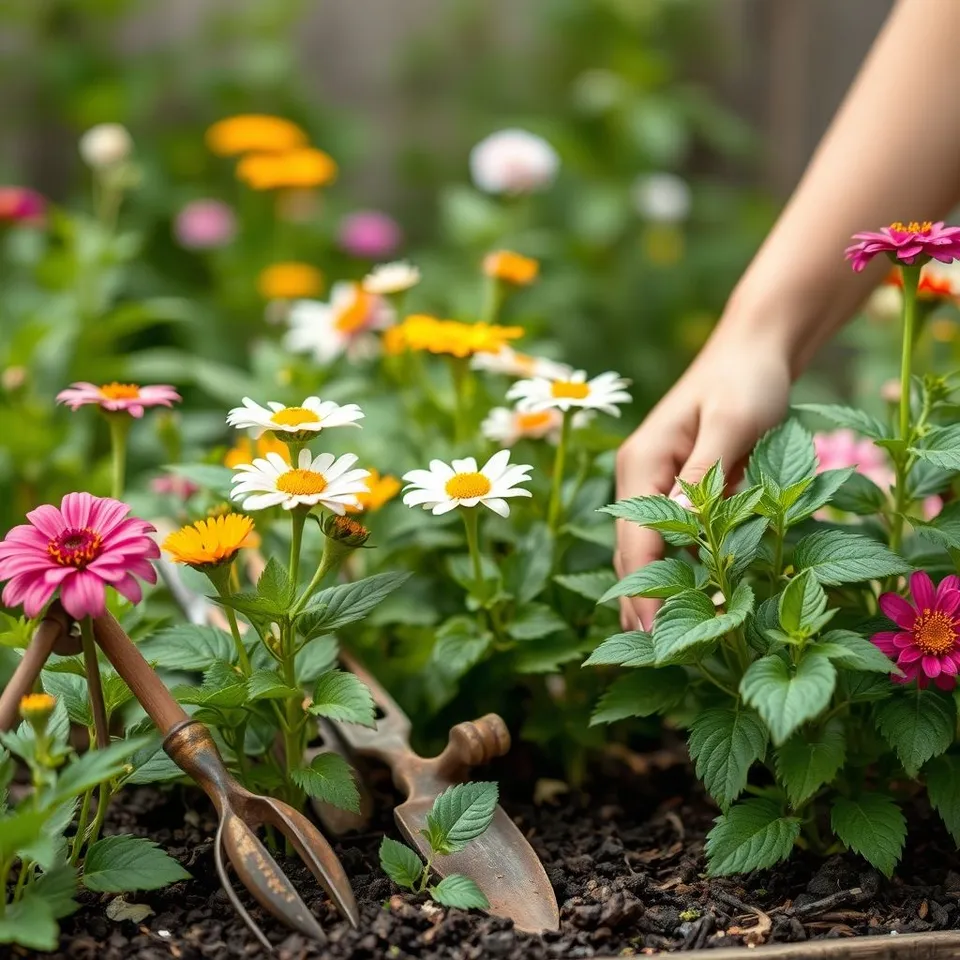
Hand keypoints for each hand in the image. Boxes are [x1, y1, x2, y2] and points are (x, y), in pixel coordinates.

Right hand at [614, 334, 791, 630]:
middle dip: (641, 602)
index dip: (643, 591)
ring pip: (645, 550)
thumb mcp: (734, 422)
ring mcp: (653, 485)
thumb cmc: (746, 381)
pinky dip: (672, 571)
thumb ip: (705, 474)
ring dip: (653, 593)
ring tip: (663, 644)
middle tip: (658, 658)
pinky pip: (668, 539)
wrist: (753, 349)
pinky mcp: (675, 489)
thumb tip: (685, 527)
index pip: (635, 540)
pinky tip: (684, 602)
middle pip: (631, 553)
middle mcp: (638, 478)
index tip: (654, 637)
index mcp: (642, 464)